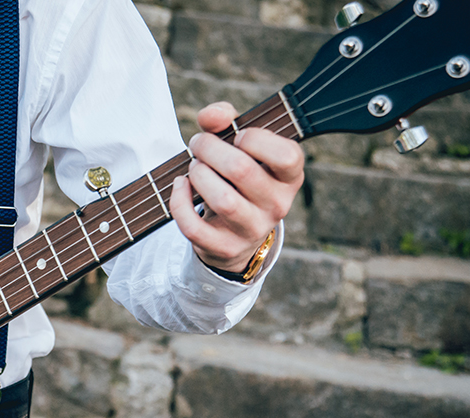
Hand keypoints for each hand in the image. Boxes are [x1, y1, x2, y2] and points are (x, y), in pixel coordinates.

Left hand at [169, 101, 304, 272]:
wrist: (236, 231)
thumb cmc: (238, 176)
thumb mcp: (240, 145)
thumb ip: (226, 119)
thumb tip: (211, 117)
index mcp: (290, 177)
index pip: (286, 156)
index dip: (256, 139)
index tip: (238, 136)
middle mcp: (277, 205)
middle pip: (241, 170)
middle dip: (210, 148)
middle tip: (199, 144)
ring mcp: (252, 230)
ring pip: (222, 200)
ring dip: (198, 174)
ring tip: (194, 167)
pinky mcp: (224, 248)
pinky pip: (195, 227)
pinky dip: (180, 203)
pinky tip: (181, 186)